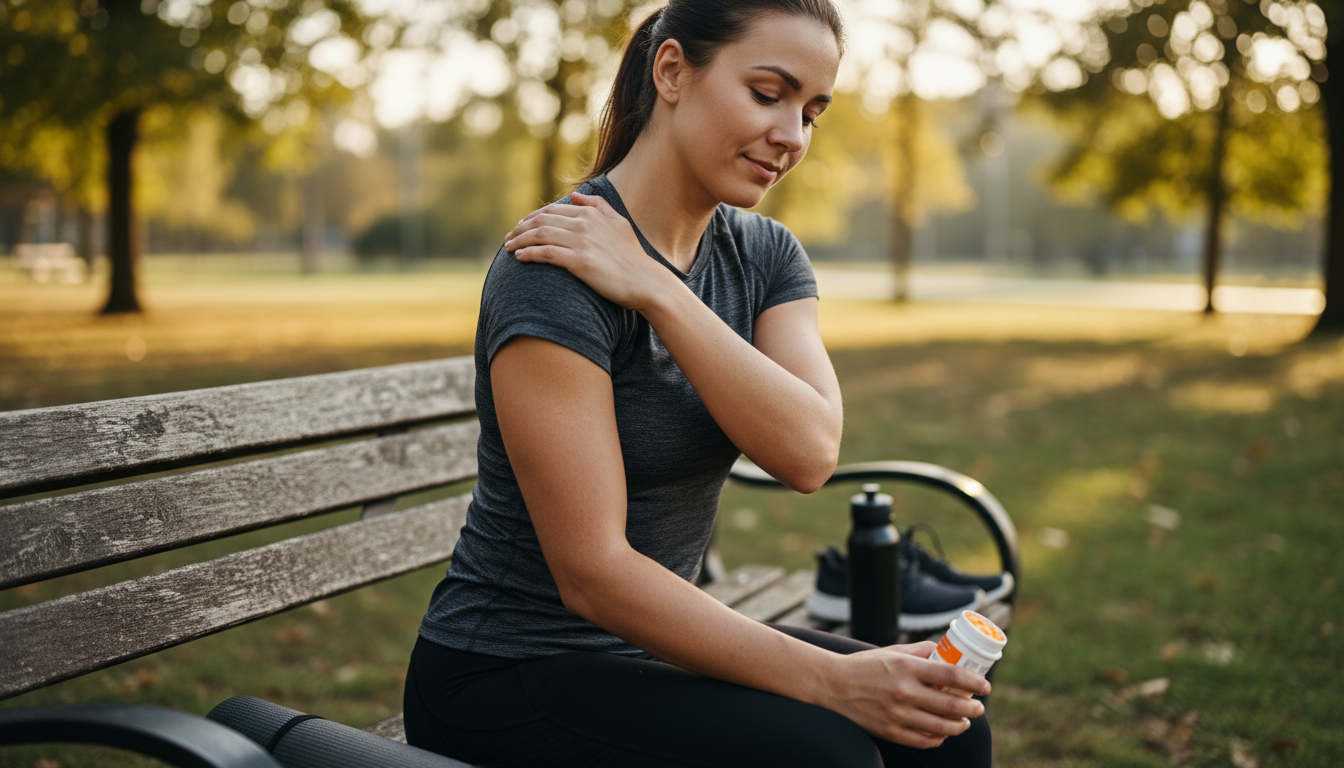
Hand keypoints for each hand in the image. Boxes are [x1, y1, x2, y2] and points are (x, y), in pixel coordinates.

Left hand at [504, 192, 673, 312]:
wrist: (645, 282)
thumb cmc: (633, 257)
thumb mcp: (620, 224)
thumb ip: (598, 206)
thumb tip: (574, 196)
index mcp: (591, 214)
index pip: (551, 211)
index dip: (531, 218)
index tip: (519, 227)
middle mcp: (584, 224)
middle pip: (541, 221)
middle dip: (520, 228)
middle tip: (508, 238)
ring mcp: (581, 242)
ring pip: (539, 235)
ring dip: (519, 241)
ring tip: (507, 248)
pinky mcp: (579, 262)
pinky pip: (545, 253)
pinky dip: (528, 253)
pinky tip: (519, 258)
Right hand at [819, 641, 989, 748]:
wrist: (833, 685)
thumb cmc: (865, 665)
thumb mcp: (893, 651)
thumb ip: (921, 651)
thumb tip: (948, 652)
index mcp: (906, 667)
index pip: (951, 675)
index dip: (973, 681)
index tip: (984, 685)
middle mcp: (904, 691)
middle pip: (951, 704)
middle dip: (972, 708)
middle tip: (978, 707)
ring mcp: (897, 714)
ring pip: (941, 727)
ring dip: (960, 726)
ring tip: (964, 722)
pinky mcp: (889, 731)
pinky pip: (923, 740)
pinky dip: (938, 738)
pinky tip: (943, 732)